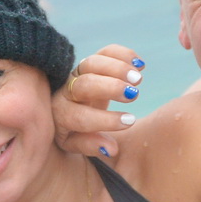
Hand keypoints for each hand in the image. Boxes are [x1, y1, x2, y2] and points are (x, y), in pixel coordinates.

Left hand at [52, 44, 145, 160]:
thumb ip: (91, 146)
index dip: (104, 120)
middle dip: (110, 87)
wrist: (65, 110)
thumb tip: (111, 149)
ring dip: (118, 68)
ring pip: (93, 63)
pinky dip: (123, 54)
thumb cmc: (73, 131)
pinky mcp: (90, 62)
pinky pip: (105, 52)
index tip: (129, 121)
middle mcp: (66, 91)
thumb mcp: (75, 142)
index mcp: (60, 114)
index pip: (79, 116)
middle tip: (134, 94)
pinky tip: (140, 64)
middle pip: (85, 84)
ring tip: (139, 79)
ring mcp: (77, 73)